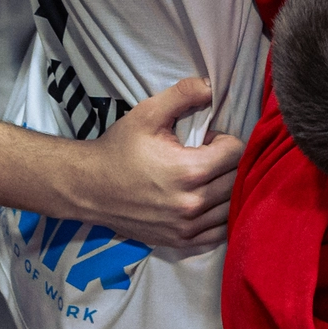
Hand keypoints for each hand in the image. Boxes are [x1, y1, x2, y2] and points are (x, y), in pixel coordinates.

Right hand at [71, 77, 242, 252]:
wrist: (90, 188)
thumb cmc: (119, 148)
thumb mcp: (147, 113)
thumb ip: (183, 94)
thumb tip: (213, 85)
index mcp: (189, 171)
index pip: (236, 153)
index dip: (226, 141)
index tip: (209, 140)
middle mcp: (192, 204)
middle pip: (237, 180)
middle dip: (229, 164)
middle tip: (209, 157)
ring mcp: (187, 228)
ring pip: (232, 208)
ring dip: (227, 190)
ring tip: (208, 178)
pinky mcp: (180, 242)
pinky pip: (219, 234)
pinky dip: (221, 217)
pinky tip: (207, 202)